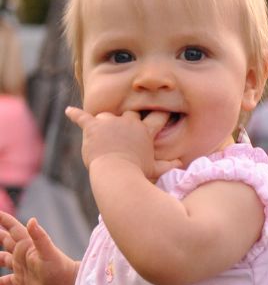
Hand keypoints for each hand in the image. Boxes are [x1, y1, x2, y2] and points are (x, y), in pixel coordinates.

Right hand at [0, 211, 79, 284]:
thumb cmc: (59, 267)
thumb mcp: (47, 252)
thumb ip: (39, 237)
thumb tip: (32, 220)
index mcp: (27, 245)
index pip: (13, 228)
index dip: (5, 219)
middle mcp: (23, 254)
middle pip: (6, 241)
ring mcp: (22, 267)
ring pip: (4, 259)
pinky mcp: (22, 281)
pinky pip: (6, 281)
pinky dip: (0, 281)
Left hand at [65, 107, 180, 179]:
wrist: (117, 171)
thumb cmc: (138, 172)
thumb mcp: (155, 169)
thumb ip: (168, 165)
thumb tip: (181, 164)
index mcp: (145, 131)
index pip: (157, 117)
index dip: (160, 115)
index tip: (163, 112)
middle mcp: (130, 122)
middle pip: (130, 113)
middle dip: (128, 119)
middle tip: (126, 125)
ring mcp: (110, 123)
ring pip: (107, 116)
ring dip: (104, 122)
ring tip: (101, 130)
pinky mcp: (93, 127)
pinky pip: (82, 117)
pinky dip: (74, 114)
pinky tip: (68, 111)